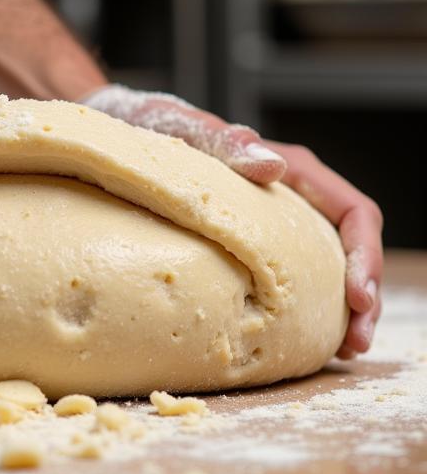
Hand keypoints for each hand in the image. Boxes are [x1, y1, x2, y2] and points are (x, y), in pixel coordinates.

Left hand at [85, 85, 381, 357]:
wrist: (110, 133)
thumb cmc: (147, 124)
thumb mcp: (180, 128)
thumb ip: (222, 141)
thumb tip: (272, 166)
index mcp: (286, 168)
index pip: (351, 210)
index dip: (363, 255)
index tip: (357, 297)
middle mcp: (286, 194)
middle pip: (349, 244)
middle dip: (362, 293)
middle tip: (357, 342)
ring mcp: (268, 220)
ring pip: (325, 264)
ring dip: (341, 307)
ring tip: (344, 349)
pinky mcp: (245, 239)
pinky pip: (289, 272)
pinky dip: (306, 305)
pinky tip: (304, 337)